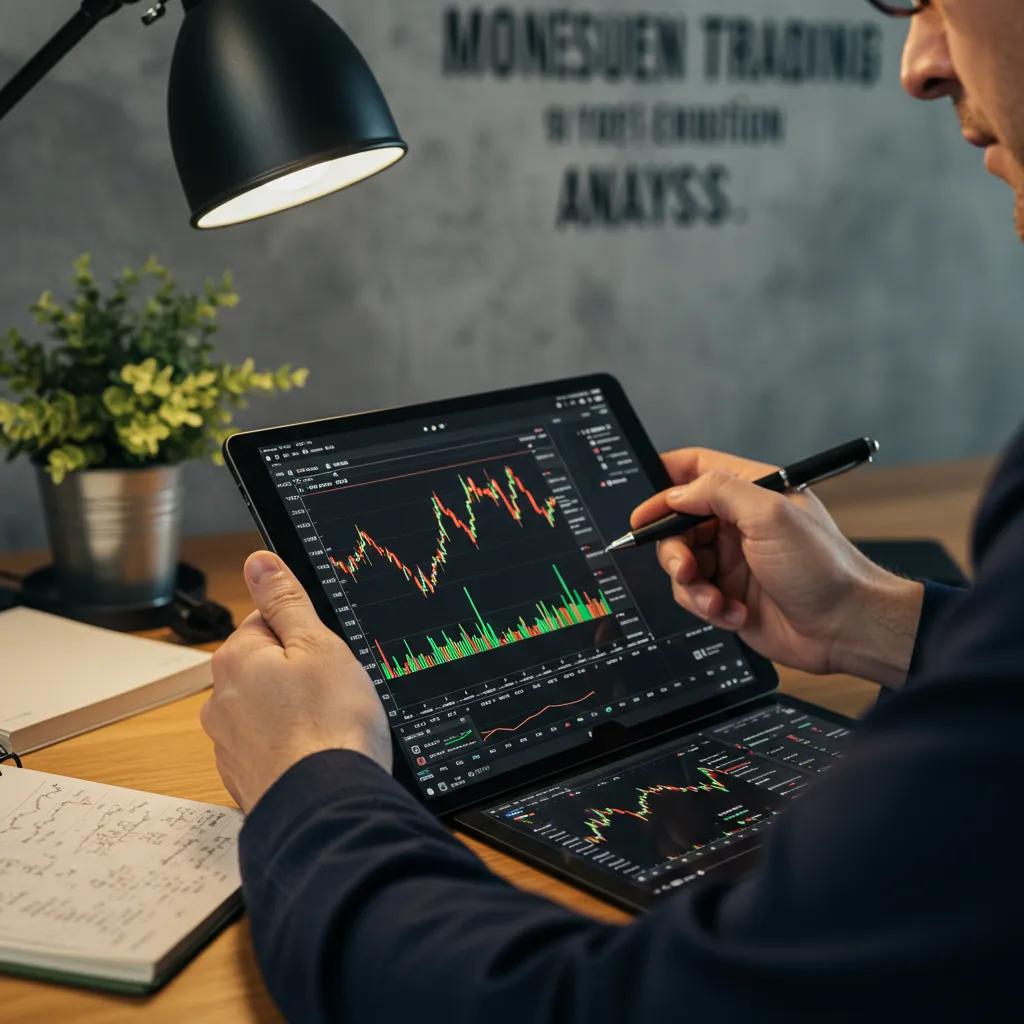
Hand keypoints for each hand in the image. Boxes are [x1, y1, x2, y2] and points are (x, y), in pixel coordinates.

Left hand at [200, 551, 390, 812]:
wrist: (328, 807)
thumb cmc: (329, 724)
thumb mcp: (318, 644)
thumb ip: (285, 601)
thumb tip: (258, 562)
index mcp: (235, 659)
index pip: (266, 622)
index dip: (305, 634)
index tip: (329, 653)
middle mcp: (219, 701)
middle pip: (266, 667)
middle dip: (300, 675)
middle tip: (337, 690)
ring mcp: (229, 745)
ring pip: (269, 710)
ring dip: (296, 713)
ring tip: (332, 727)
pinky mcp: (245, 779)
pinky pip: (271, 748)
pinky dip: (293, 748)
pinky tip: (320, 755)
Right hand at [631, 448, 923, 686]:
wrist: (846, 628)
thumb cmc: (824, 568)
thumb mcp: (770, 515)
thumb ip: (718, 492)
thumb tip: (676, 493)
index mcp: (751, 491)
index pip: (695, 470)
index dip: (663, 485)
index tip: (644, 510)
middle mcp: (738, 523)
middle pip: (678, 523)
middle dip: (674, 548)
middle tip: (684, 567)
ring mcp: (732, 560)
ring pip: (681, 563)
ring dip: (691, 585)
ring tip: (715, 599)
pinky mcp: (729, 594)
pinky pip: (694, 595)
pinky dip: (707, 606)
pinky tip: (734, 613)